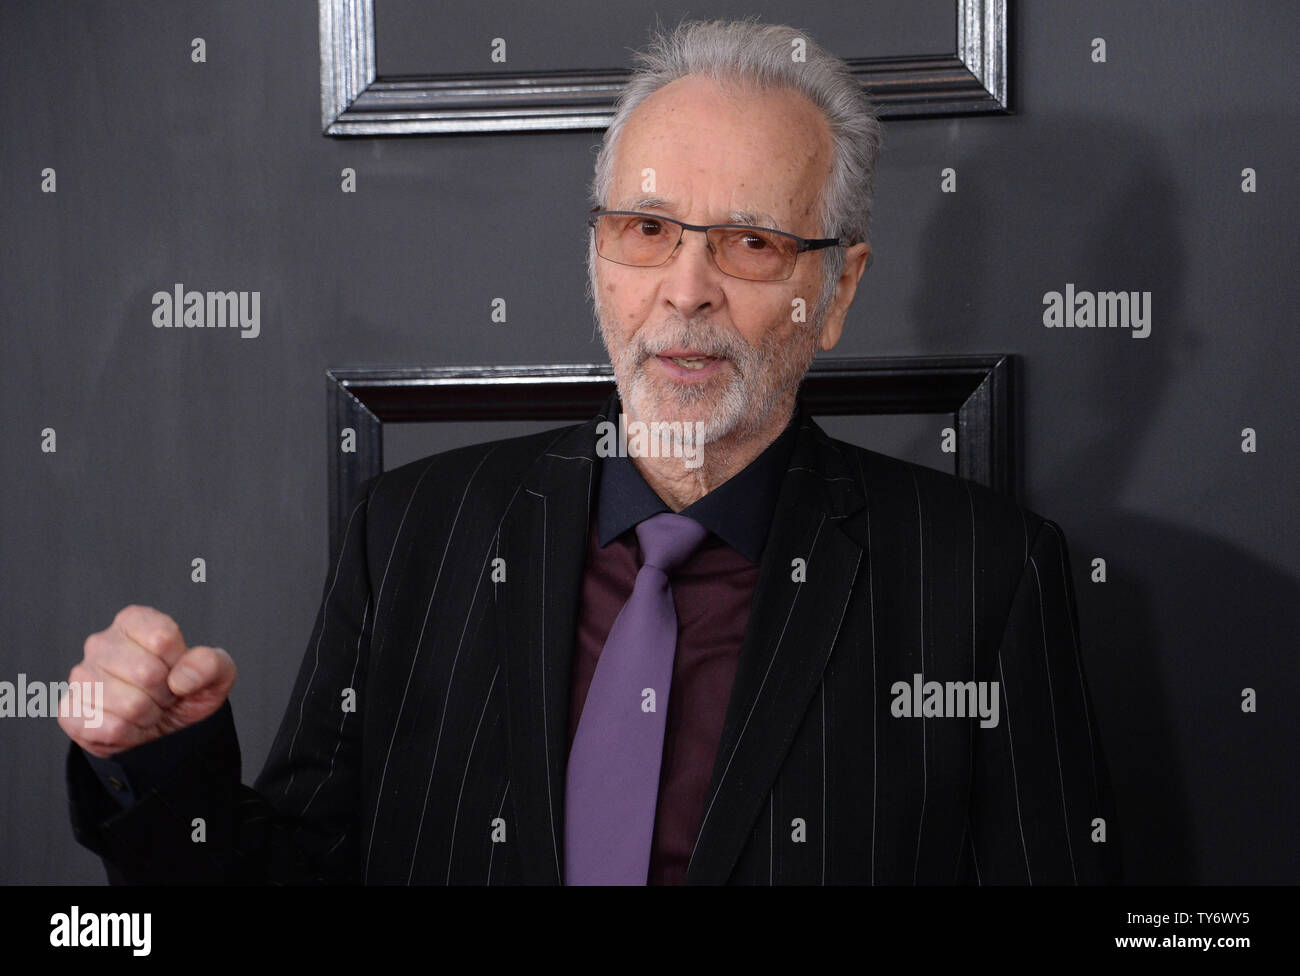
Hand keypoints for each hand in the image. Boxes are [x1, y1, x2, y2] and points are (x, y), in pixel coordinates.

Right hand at [59, 605, 236, 757]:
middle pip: (147, 672)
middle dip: (164, 692)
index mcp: (134, 622)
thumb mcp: (216, 674)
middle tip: (162, 695)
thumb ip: (211, 664)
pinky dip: (130, 735)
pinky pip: (109, 728)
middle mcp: (101, 643)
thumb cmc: (186, 694)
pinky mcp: (70, 711)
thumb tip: (183, 677)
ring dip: (148, 715)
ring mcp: (81, 677)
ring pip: (130, 704)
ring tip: (147, 709)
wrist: (164, 731)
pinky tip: (129, 726)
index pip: (163, 637)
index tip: (177, 671)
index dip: (179, 662)